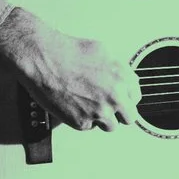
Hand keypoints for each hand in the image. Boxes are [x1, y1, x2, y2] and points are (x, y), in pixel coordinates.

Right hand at [0, 8, 141, 131]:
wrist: (43, 58)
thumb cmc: (68, 51)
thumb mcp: (103, 51)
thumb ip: (118, 70)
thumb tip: (125, 79)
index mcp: (122, 78)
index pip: (136, 98)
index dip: (127, 98)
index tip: (121, 99)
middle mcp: (114, 96)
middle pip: (129, 118)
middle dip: (119, 113)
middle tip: (107, 107)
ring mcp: (99, 111)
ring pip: (110, 126)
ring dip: (101, 118)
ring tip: (87, 104)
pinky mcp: (81, 122)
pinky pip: (88, 127)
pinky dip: (82, 118)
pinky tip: (73, 103)